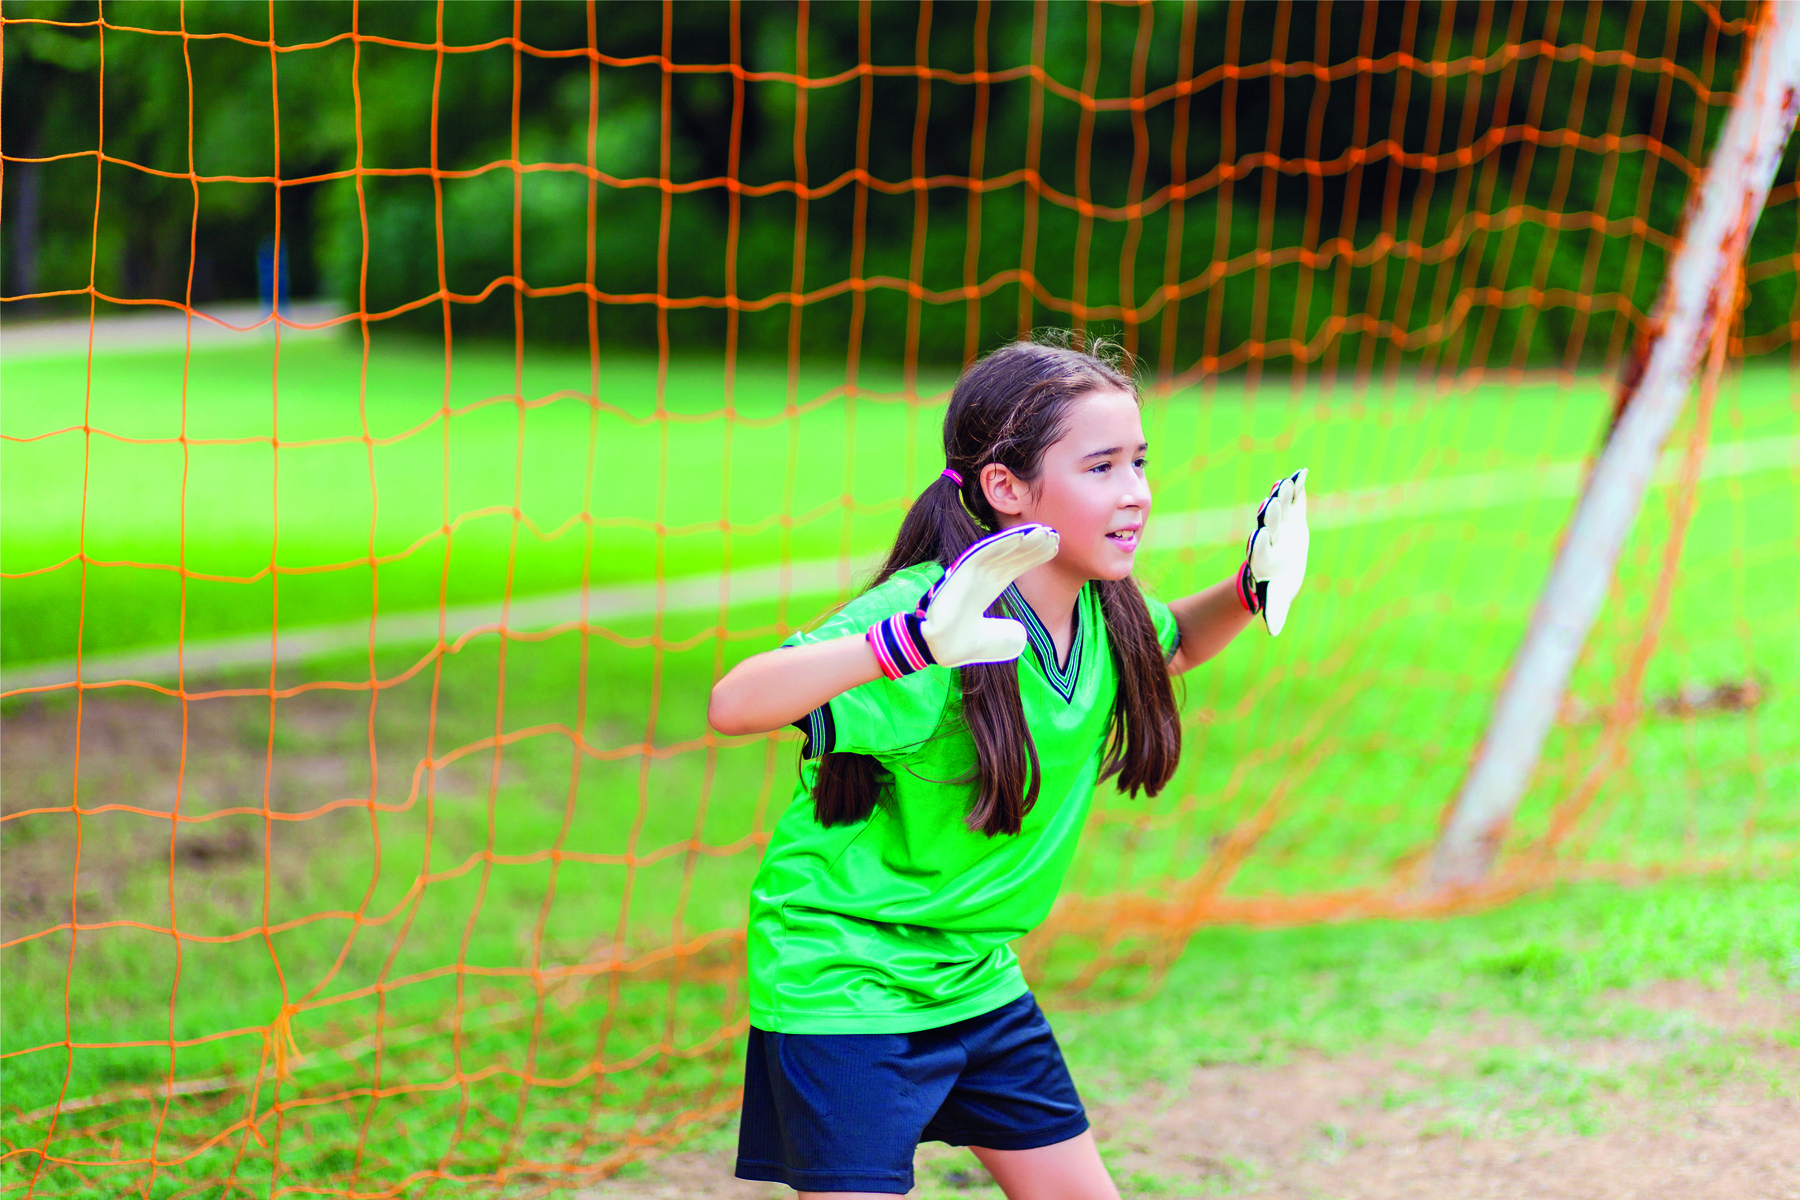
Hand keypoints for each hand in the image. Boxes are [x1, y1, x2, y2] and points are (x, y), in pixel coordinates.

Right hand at [866, 524, 1059, 677]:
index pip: (1014, 567)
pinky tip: (1019, 536)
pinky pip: (981, 554)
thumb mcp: (994, 643)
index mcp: (987, 589)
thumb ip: (1009, 636)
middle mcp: (980, 578)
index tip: (1054, 547)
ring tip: (1043, 532)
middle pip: (1010, 556)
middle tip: (1054, 535)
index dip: (1033, 556)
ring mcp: (969, 574)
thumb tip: (1022, 634)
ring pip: (999, 551)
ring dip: (1021, 540)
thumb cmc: (959, 646)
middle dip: (1032, 545)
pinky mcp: (959, 574)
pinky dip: (1000, 544)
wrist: (937, 650)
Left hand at [1243, 469, 1308, 635]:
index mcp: (1263, 560)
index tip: (1258, 536)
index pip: (1258, 551)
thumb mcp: (1275, 601)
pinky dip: (1297, 489)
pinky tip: (1301, 474)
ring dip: (1281, 497)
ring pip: (1278, 509)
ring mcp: (1279, 525)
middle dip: (1269, 516)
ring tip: (1286, 482)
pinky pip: (1294, 501)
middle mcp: (1269, 539)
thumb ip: (1274, 612)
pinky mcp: (1292, 516)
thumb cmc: (1275, 589)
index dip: (1258, 543)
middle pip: (1267, 526)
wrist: (1278, 571)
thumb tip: (1273, 631)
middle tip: (1269, 504)